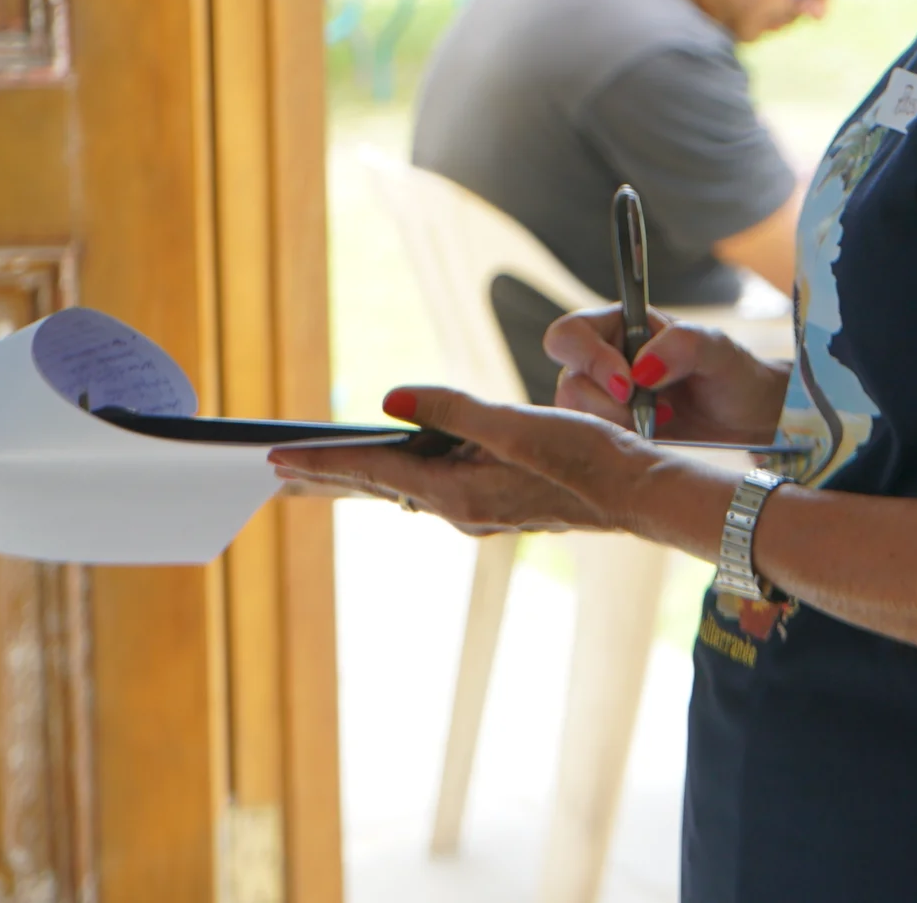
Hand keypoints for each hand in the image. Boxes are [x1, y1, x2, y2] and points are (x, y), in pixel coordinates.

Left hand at [269, 386, 653, 535]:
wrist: (641, 493)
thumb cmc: (587, 457)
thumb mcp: (516, 423)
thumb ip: (451, 410)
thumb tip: (391, 404)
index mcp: (458, 493)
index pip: (374, 473)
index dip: (321, 464)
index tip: (275, 461)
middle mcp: (462, 511)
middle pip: (383, 487)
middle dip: (330, 476)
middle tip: (279, 472)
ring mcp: (481, 512)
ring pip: (410, 489)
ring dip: (367, 476)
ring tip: (324, 470)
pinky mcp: (500, 505)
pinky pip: (438, 489)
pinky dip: (407, 477)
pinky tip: (403, 471)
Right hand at [544, 306, 787, 446]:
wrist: (746, 416)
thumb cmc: (732, 371)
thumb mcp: (718, 350)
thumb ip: (682, 345)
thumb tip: (642, 368)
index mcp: (618, 325)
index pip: (570, 334)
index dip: (589, 359)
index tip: (630, 384)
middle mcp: (602, 359)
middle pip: (570, 382)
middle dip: (609, 404)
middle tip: (656, 410)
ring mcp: (602, 398)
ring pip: (576, 418)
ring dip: (619, 424)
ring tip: (664, 418)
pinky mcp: (610, 430)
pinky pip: (593, 441)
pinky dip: (623, 442)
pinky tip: (656, 435)